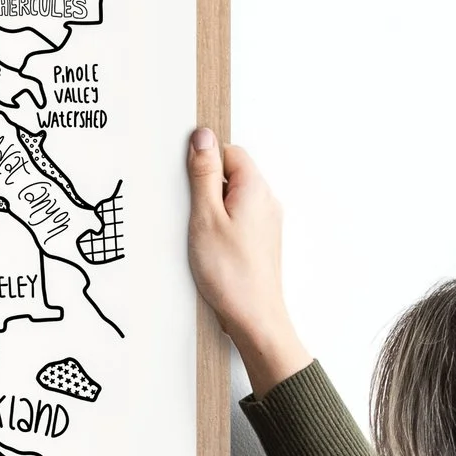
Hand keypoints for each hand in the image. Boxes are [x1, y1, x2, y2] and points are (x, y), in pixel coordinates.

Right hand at [186, 132, 308, 396]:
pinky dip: (222, 230)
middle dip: (207, 189)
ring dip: (213, 212)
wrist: (255, 319)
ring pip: (233, 200)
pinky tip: (212, 251)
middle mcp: (266, 200)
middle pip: (232, 175)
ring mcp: (267, 222)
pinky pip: (238, 222)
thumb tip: (201, 136)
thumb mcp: (205, 216)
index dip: (204, 163)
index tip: (189, 185)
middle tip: (193, 217)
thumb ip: (203, 174)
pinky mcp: (262, 242)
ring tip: (203, 239)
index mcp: (255, 186)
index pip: (228, 151)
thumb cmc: (230, 274)